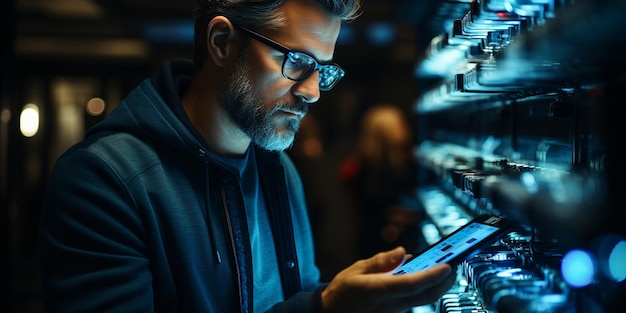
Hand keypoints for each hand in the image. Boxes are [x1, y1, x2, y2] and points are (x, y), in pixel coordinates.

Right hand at [321, 247, 454, 312]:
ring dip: (438, 286)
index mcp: (375, 290)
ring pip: (423, 301)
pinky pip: (416, 301)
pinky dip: (427, 289)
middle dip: (443, 282)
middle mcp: (388, 305)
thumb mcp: (355, 270)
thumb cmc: (344, 291)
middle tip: (455, 264)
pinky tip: (430, 276)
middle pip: (424, 297)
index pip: (409, 285)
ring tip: (447, 268)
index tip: (446, 266)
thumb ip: (381, 262)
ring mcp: (393, 312)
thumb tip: (403, 252)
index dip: (430, 276)